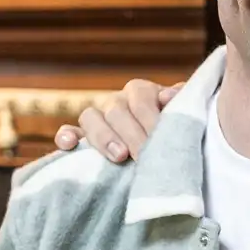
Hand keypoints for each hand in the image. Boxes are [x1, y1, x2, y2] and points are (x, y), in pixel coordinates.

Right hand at [52, 79, 180, 162]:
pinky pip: (69, 131)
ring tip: (120, 156)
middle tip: (144, 156)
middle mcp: (117, 101)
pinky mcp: (81, 137)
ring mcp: (98, 119)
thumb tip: (170, 97)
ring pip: (90, 117)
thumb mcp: (184, 118)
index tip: (161, 140)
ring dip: (103, 136)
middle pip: (117, 110)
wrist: (165, 154)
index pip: (141, 98)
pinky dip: (66, 136)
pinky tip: (70, 146)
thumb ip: (181, 106)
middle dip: (132, 134)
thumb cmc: (176, 134)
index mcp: (142, 92)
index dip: (150, 118)